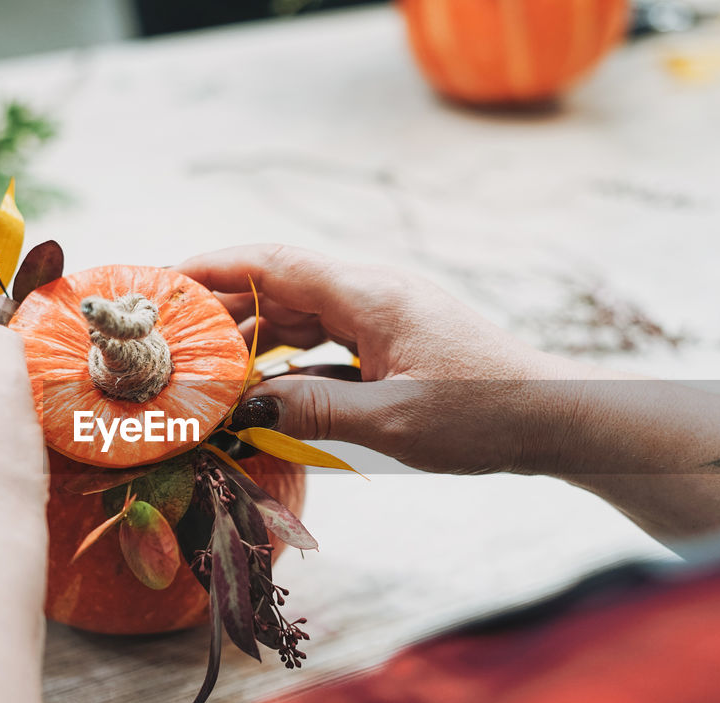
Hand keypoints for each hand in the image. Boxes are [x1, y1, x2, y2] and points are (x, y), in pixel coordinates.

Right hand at [176, 244, 583, 474]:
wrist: (556, 416)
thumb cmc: (484, 415)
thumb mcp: (391, 422)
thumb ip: (312, 412)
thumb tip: (244, 409)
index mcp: (370, 295)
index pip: (274, 264)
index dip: (214, 267)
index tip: (164, 278)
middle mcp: (374, 292)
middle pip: (281, 286)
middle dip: (224, 308)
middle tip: (172, 338)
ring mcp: (386, 313)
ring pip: (302, 313)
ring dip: (255, 337)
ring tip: (207, 367)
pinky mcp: (395, 338)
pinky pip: (328, 338)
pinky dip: (291, 357)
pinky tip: (266, 386)